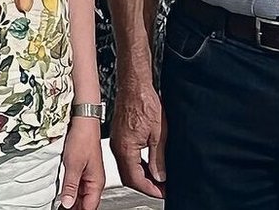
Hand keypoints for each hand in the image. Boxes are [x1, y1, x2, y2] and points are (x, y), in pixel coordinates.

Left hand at [58, 116, 105, 208]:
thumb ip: (70, 186)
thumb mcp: (73, 164)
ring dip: (72, 202)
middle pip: (86, 203)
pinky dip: (71, 193)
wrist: (83, 121)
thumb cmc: (83, 138)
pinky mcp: (82, 169)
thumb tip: (67, 203)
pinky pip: (78, 187)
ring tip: (60, 207)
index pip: (89, 207)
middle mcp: (94, 181)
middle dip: (75, 208)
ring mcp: (89, 175)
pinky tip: (63, 196)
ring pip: (82, 196)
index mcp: (96, 182)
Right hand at [109, 82, 164, 197]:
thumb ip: (158, 158)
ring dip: (141, 175)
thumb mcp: (158, 134)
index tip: (162, 193)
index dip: (150, 189)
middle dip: (145, 185)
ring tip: (157, 178)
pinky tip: (148, 164)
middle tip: (161, 188)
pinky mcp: (119, 136)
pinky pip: (126, 157)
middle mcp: (118, 147)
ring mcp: (117, 142)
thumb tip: (159, 176)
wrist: (134, 85)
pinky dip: (137, 164)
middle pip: (129, 177)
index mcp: (126, 149)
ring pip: (127, 168)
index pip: (135, 179)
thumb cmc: (144, 102)